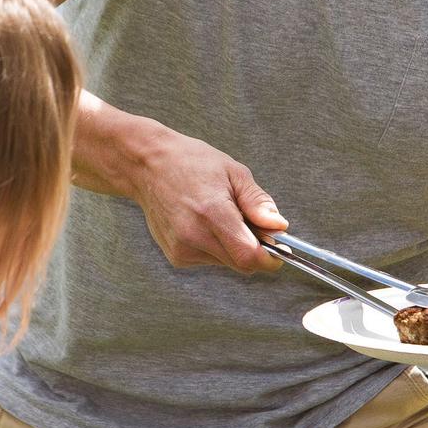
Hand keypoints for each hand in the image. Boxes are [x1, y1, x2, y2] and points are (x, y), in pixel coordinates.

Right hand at [133, 124, 286, 271]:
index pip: (248, 256)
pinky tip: (203, 223)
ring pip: (227, 263)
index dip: (269, 258)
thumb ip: (258, 203)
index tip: (279, 250)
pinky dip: (216, 247)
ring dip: (233, 247)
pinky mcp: (176, 256)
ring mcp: (182, 249)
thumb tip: (279, 227)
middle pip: (241, 264)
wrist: (147, 166)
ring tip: (219, 216)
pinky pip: (210, 260)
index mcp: (212, 213)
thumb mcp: (233, 173)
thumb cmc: (192, 163)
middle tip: (248, 222)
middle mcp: (194, 236)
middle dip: (254, 249)